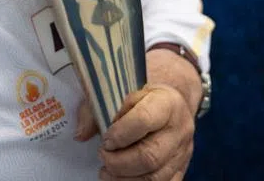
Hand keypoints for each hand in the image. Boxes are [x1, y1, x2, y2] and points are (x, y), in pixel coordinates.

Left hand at [75, 85, 194, 180]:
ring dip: (125, 179)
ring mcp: (183, 153)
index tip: (105, 140)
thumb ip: (98, 109)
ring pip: (155, 177)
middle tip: (103, 156)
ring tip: (106, 172)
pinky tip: (121, 180)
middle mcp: (179, 130)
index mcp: (167, 103)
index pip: (143, 120)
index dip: (119, 133)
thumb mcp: (121, 92)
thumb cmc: (142, 98)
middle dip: (119, 162)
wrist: (173, 105)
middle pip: (150, 156)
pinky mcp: (181, 169)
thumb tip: (80, 134)